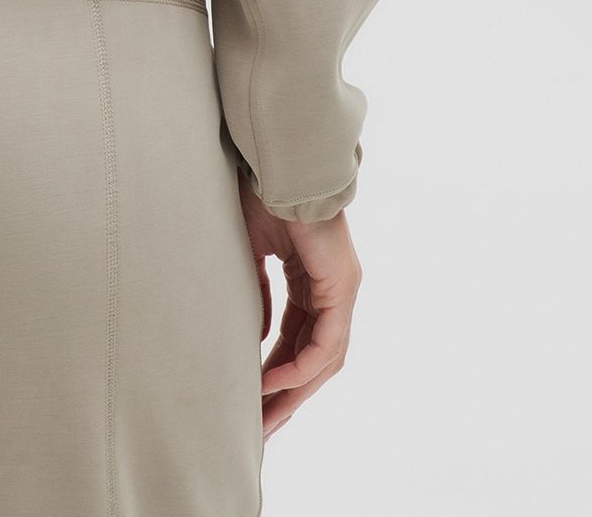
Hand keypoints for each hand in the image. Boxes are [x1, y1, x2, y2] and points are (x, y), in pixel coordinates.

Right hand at [238, 175, 362, 440]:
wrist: (280, 162)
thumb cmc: (262, 193)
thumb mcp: (253, 250)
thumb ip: (257, 291)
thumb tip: (256, 337)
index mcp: (313, 281)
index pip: (297, 340)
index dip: (275, 372)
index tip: (250, 398)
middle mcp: (333, 291)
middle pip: (314, 359)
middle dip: (286, 396)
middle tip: (261, 429)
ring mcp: (341, 291)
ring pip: (323, 359)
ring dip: (294, 391)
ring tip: (265, 418)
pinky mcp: (341, 287)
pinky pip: (324, 343)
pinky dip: (300, 366)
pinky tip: (273, 382)